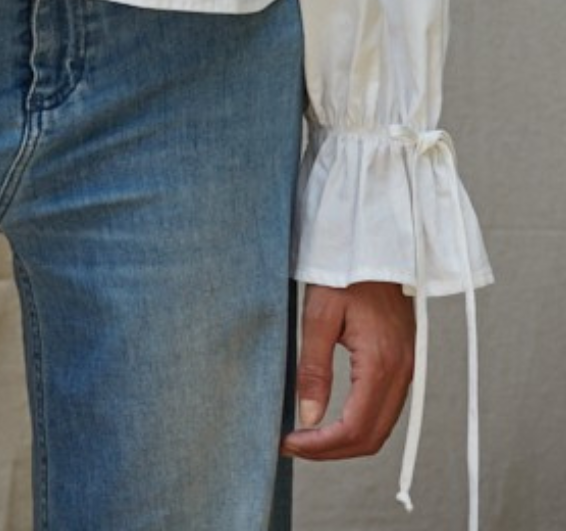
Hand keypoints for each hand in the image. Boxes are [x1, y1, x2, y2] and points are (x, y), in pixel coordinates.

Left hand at [282, 281, 414, 461]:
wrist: (375, 245)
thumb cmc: (345, 272)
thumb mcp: (318, 315)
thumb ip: (314, 369)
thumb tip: (309, 418)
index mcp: (381, 363)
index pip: (355, 429)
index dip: (321, 446)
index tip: (289, 443)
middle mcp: (402, 373)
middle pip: (371, 438)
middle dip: (331, 451)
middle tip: (294, 445)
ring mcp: (408, 370)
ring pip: (380, 428)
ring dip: (345, 441)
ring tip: (309, 436)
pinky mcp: (405, 364)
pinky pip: (386, 410)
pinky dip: (360, 425)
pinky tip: (333, 419)